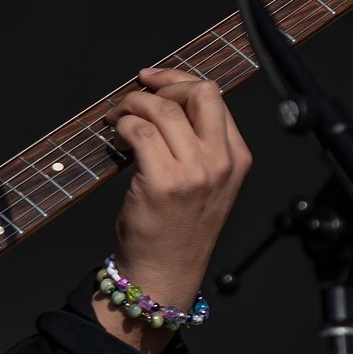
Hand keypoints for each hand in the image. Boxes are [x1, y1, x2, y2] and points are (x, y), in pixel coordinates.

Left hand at [97, 67, 252, 352]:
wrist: (164, 273)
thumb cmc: (178, 228)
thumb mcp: (206, 182)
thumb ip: (198, 143)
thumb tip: (163, 99)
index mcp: (237, 157)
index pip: (215, 97)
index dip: (179, 80)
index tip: (153, 80)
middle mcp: (221, 163)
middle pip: (199, 93)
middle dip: (163, 84)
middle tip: (136, 96)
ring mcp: (194, 173)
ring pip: (162, 109)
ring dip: (131, 104)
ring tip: (117, 118)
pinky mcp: (163, 183)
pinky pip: (138, 132)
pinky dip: (121, 126)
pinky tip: (115, 137)